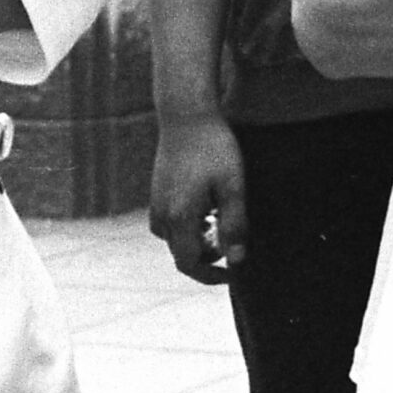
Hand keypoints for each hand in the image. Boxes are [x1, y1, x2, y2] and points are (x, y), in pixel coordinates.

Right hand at [149, 109, 246, 284]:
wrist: (187, 116)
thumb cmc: (215, 149)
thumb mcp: (233, 187)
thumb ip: (235, 224)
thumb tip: (237, 259)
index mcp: (179, 218)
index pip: (190, 263)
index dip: (211, 275)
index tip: (233, 274)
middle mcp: (161, 216)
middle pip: (181, 254)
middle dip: (208, 258)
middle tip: (234, 244)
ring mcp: (155, 204)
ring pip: (175, 239)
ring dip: (198, 242)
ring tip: (223, 221)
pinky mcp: (156, 193)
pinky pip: (169, 223)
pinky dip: (188, 227)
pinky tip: (208, 209)